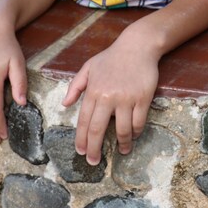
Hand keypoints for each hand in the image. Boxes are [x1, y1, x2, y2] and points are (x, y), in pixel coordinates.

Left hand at [61, 36, 159, 164]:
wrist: (138, 46)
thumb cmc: (112, 57)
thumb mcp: (89, 67)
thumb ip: (75, 86)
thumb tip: (64, 105)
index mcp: (93, 91)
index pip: (85, 121)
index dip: (82, 139)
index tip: (81, 152)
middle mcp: (108, 97)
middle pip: (99, 129)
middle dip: (95, 149)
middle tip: (94, 161)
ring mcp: (126, 98)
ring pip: (122, 129)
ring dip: (121, 144)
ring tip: (121, 151)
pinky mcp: (143, 98)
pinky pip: (138, 121)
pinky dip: (136, 132)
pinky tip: (133, 136)